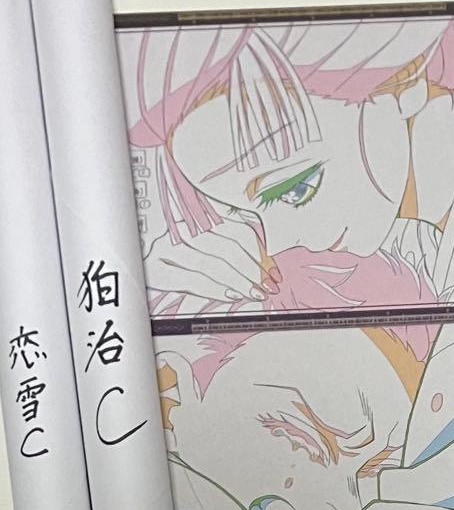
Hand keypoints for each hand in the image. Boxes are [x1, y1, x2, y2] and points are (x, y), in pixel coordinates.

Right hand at [144, 215, 277, 305]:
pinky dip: (215, 289)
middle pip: (227, 248)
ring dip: (239, 282)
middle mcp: (180, 228)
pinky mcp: (156, 271)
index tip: (272, 270)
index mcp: (195, 214)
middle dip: (253, 270)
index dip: (259, 252)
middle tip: (267, 285)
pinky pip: (192, 281)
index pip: (236, 231)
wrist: (124, 246)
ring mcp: (166, 249)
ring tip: (254, 293)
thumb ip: (225, 240)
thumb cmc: (167, 244)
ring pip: (213, 265)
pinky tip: (231, 295)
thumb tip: (260, 259)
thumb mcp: (198, 235)